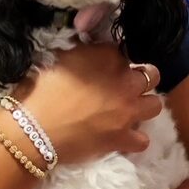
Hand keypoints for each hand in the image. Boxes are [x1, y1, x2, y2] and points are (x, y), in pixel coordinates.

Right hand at [19, 43, 162, 165]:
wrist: (33, 129)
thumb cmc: (39, 90)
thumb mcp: (59, 58)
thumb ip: (81, 52)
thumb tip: (88, 48)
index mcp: (108, 56)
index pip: (123, 51)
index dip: (115, 60)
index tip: (105, 67)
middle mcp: (125, 81)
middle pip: (151, 74)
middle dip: (141, 78)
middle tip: (124, 87)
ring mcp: (127, 111)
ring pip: (155, 104)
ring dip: (144, 105)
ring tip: (128, 110)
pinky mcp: (122, 138)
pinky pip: (143, 140)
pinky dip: (135, 139)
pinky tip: (124, 137)